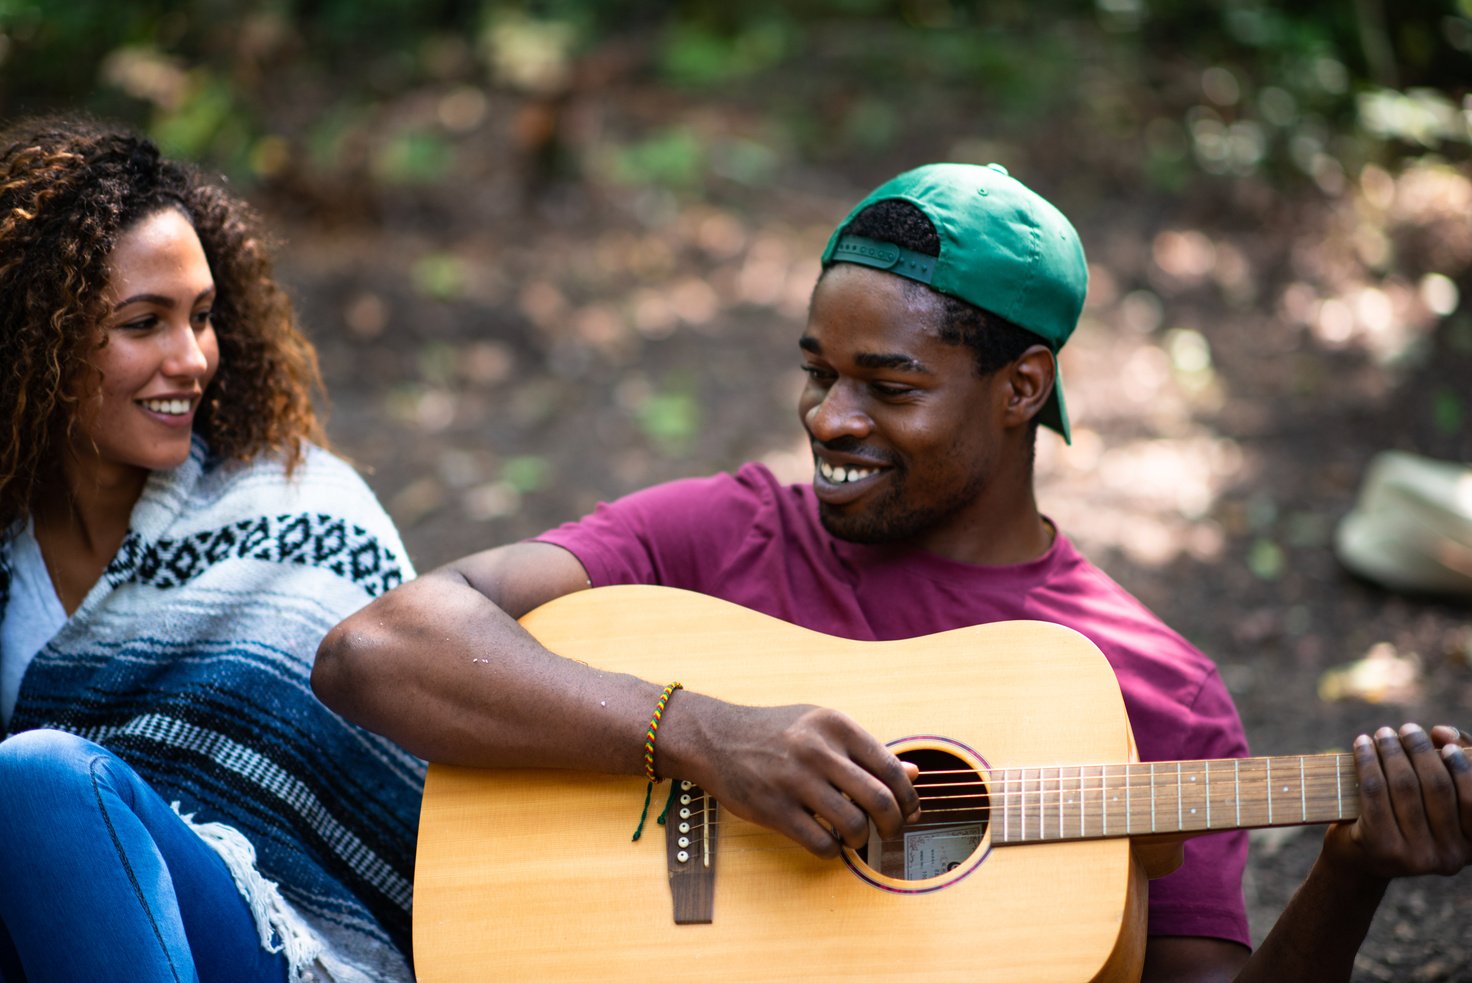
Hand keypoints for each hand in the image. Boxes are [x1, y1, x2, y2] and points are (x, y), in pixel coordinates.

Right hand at [670, 696, 920, 858]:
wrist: (715, 737)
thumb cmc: (776, 733)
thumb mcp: (822, 728)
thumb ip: (866, 751)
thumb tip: (914, 774)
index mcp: (835, 725)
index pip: (891, 767)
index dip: (909, 797)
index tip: (910, 812)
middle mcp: (818, 750)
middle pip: (880, 800)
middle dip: (894, 825)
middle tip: (890, 833)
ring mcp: (794, 781)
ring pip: (854, 825)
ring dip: (862, 840)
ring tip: (855, 837)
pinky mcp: (774, 809)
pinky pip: (821, 843)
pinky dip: (834, 851)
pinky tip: (828, 841)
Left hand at [1323, 723, 1471, 880]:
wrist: (1360, 856)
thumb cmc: (1404, 817)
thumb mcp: (1433, 795)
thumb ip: (1451, 760)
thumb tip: (1442, 732)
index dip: (1464, 766)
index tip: (1445, 743)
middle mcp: (1452, 856)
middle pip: (1438, 786)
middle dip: (1421, 750)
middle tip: (1407, 729)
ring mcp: (1418, 857)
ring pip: (1405, 786)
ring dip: (1392, 751)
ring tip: (1383, 734)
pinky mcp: (1382, 848)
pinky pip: (1375, 791)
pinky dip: (1367, 761)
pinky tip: (1362, 744)